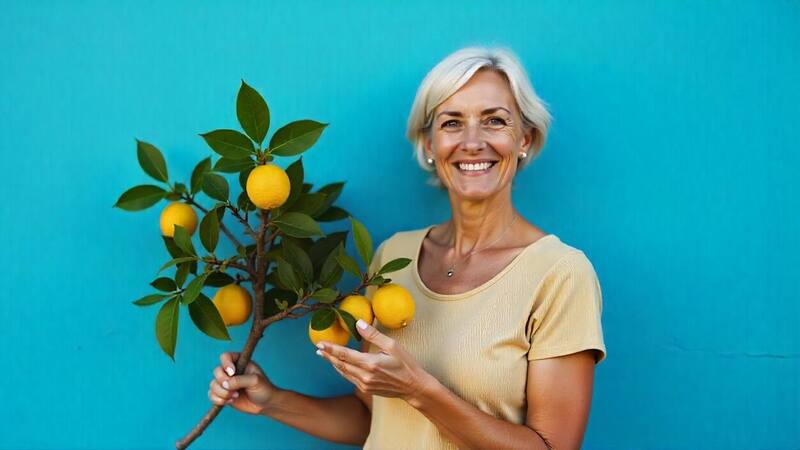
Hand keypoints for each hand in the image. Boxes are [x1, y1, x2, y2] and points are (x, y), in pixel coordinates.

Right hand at [208, 352, 277, 414]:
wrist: (265, 404)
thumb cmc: (263, 388)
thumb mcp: (255, 381)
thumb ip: (240, 380)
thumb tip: (225, 384)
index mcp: (239, 362)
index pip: (225, 356)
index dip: (226, 364)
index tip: (232, 372)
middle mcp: (231, 371)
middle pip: (216, 371)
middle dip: (223, 382)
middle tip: (233, 389)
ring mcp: (226, 383)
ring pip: (213, 385)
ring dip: (222, 393)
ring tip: (235, 396)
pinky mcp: (223, 394)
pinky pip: (212, 395)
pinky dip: (218, 400)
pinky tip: (230, 401)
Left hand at [315, 319, 433, 404]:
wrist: (413, 387)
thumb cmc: (405, 365)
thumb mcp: (392, 345)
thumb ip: (373, 335)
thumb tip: (359, 323)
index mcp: (370, 363)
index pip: (345, 355)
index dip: (331, 349)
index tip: (320, 343)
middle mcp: (365, 376)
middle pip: (341, 364)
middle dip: (328, 356)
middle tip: (318, 348)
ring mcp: (364, 384)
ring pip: (344, 372)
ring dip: (334, 363)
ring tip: (325, 355)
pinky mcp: (366, 389)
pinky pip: (350, 378)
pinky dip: (343, 370)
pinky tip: (340, 365)